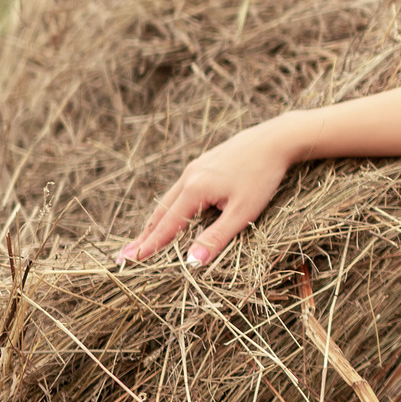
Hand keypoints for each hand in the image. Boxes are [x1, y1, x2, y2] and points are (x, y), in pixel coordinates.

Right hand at [118, 117, 302, 265]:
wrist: (275, 139)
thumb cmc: (262, 176)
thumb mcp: (243, 211)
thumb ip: (217, 237)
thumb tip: (192, 261)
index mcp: (195, 189)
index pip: (167, 226)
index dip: (149, 246)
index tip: (129, 261)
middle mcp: (188, 176)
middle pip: (161, 212)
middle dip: (144, 236)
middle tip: (125, 256)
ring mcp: (195, 167)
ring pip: (169, 199)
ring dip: (156, 221)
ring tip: (143, 238)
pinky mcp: (204, 163)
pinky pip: (180, 189)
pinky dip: (170, 206)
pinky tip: (171, 212)